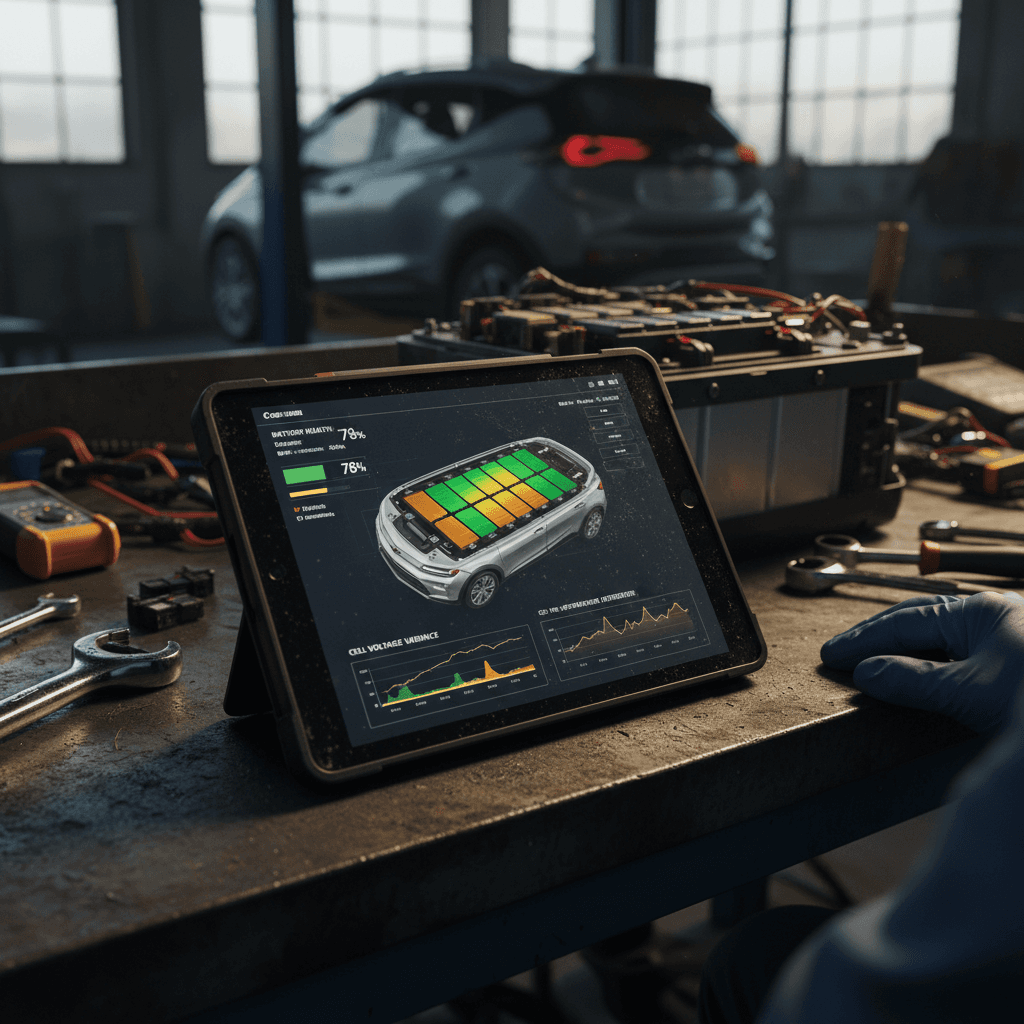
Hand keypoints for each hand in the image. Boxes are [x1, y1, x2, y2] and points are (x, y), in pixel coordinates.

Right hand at [820, 591, 1023, 733]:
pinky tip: (920, 675)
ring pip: (943, 635)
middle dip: (880, 639)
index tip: (832, 656)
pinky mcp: (1018, 661)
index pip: (905, 621)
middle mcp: (994, 615)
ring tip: (873, 663)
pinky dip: (932, 662)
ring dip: (906, 650)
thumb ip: (912, 681)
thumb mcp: (967, 692)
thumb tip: (866, 675)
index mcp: (979, 612)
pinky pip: (963, 652)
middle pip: (922, 620)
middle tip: (844, 656)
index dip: (864, 640)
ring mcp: (1009, 635)